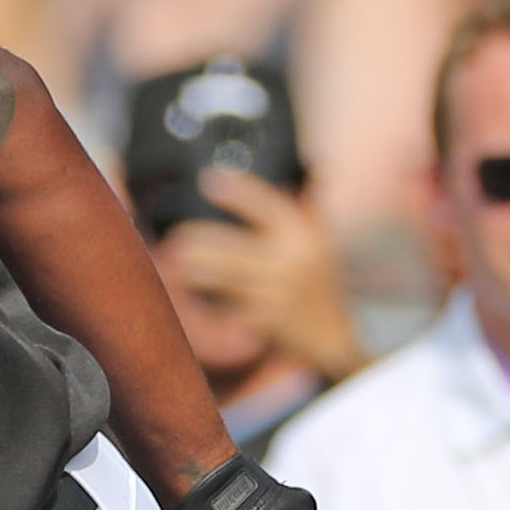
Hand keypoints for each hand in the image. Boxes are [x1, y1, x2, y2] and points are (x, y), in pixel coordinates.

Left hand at [165, 171, 363, 380]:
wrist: (333, 339)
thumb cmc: (322, 283)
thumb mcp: (319, 241)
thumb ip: (302, 209)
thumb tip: (290, 170)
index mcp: (303, 235)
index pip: (265, 204)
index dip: (236, 190)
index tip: (208, 180)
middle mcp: (289, 261)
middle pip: (227, 247)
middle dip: (195, 241)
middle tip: (176, 237)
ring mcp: (274, 292)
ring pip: (218, 278)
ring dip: (194, 270)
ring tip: (179, 264)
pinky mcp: (263, 319)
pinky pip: (225, 306)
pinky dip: (210, 301)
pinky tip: (197, 295)